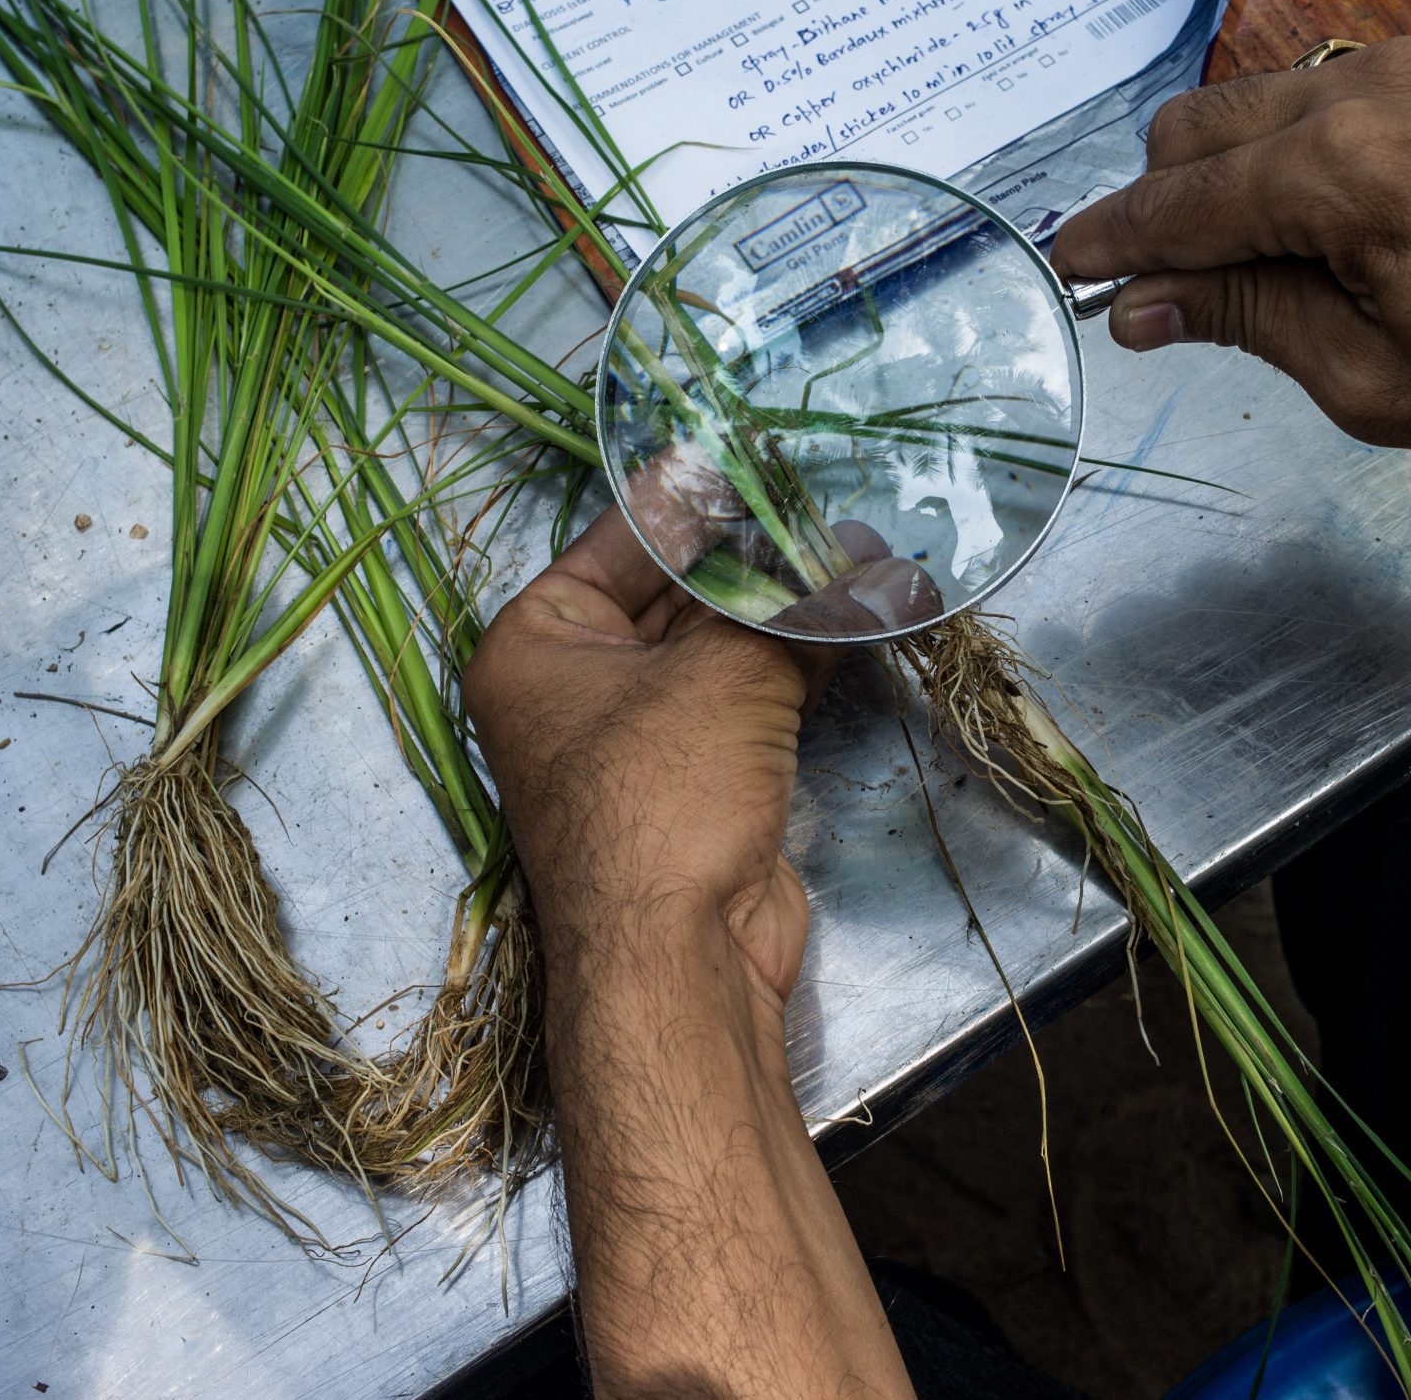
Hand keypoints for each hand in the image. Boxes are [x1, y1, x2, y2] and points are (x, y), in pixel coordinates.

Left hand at [462, 507, 933, 997]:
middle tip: (833, 504)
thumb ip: (797, 609)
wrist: (678, 960)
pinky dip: (796, 662)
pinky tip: (854, 619)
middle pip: (675, 590)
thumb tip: (874, 564)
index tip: (757, 449)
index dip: (698, 493)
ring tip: (863, 552)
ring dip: (787, 609)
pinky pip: (746, 696)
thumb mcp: (724, 675)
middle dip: (758, 553)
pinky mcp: (697, 780)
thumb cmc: (660, 801)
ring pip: (717, 646)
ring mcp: (636, 738)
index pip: (625, 537)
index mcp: (536, 644)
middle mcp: (574, 686)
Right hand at [1051, 10, 1410, 472]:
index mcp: (1344, 174)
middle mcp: (1385, 82)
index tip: (1070, 263)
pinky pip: (1391, 75)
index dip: (1113, 242)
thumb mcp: (1377, 382)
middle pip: (1212, 119)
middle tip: (1187, 273)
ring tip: (1322, 250)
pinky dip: (1369, 133)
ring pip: (1296, 91)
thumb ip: (1248, 321)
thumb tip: (1145, 306)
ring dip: (1273, 163)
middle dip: (1177, 195)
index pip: (1181, 202)